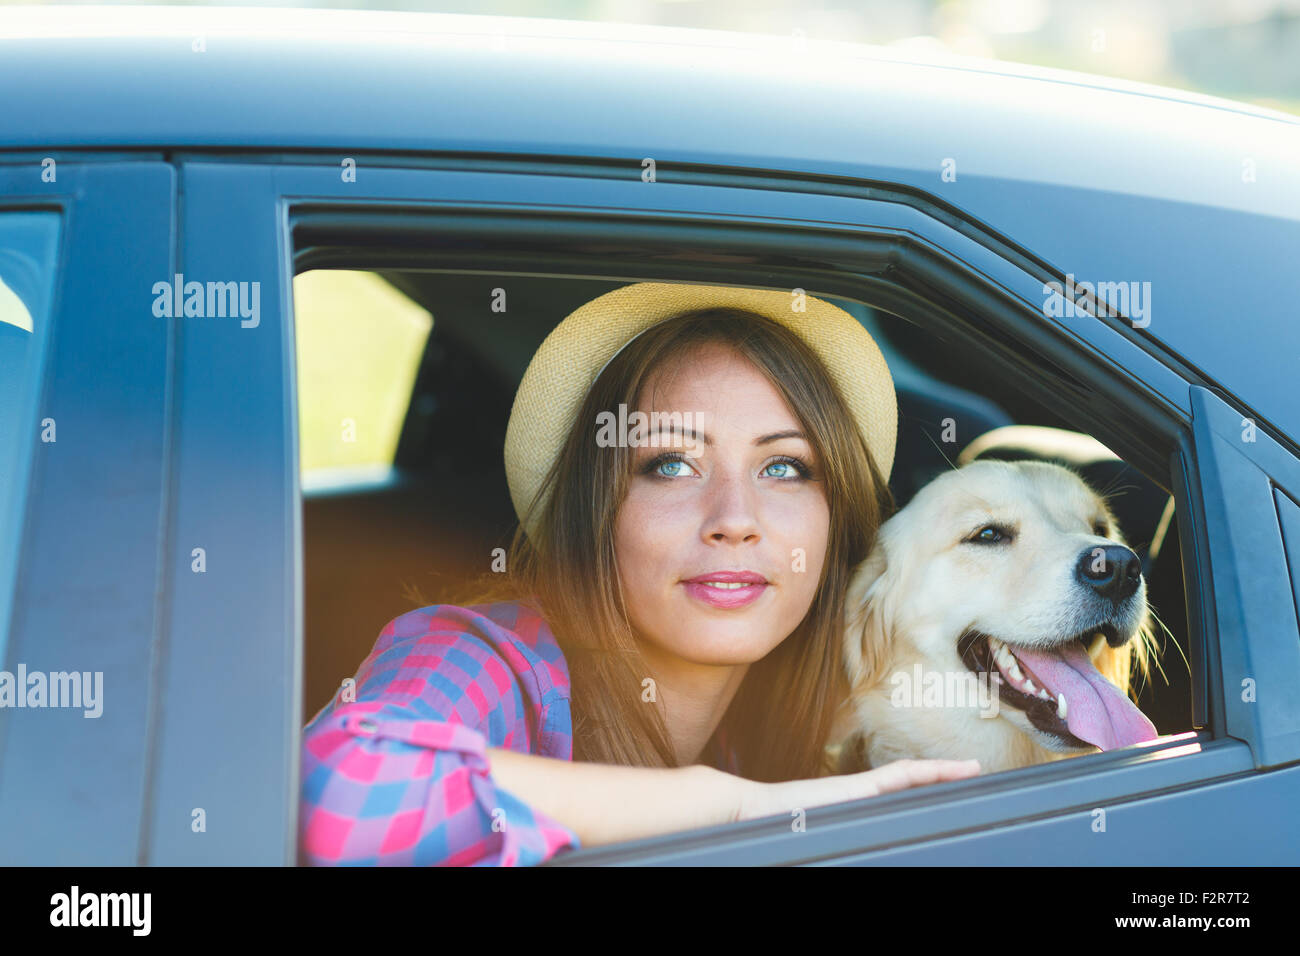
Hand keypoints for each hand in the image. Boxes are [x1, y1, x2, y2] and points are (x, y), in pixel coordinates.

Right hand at [734, 758, 980, 822]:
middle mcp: (859, 795)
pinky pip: (901, 775)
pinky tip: (953, 771)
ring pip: (909, 777)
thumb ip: (838, 840)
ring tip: (971, 770)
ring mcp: (859, 789)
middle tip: (971, 774)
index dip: (923, 787)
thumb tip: (858, 851)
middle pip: (907, 784)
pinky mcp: (858, 788)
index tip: (947, 788)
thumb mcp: (821, 839)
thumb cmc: (776, 833)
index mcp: (851, 808)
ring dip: (940, 773)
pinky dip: (928, 772)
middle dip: (939, 780)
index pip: (895, 794)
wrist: (749, 813)